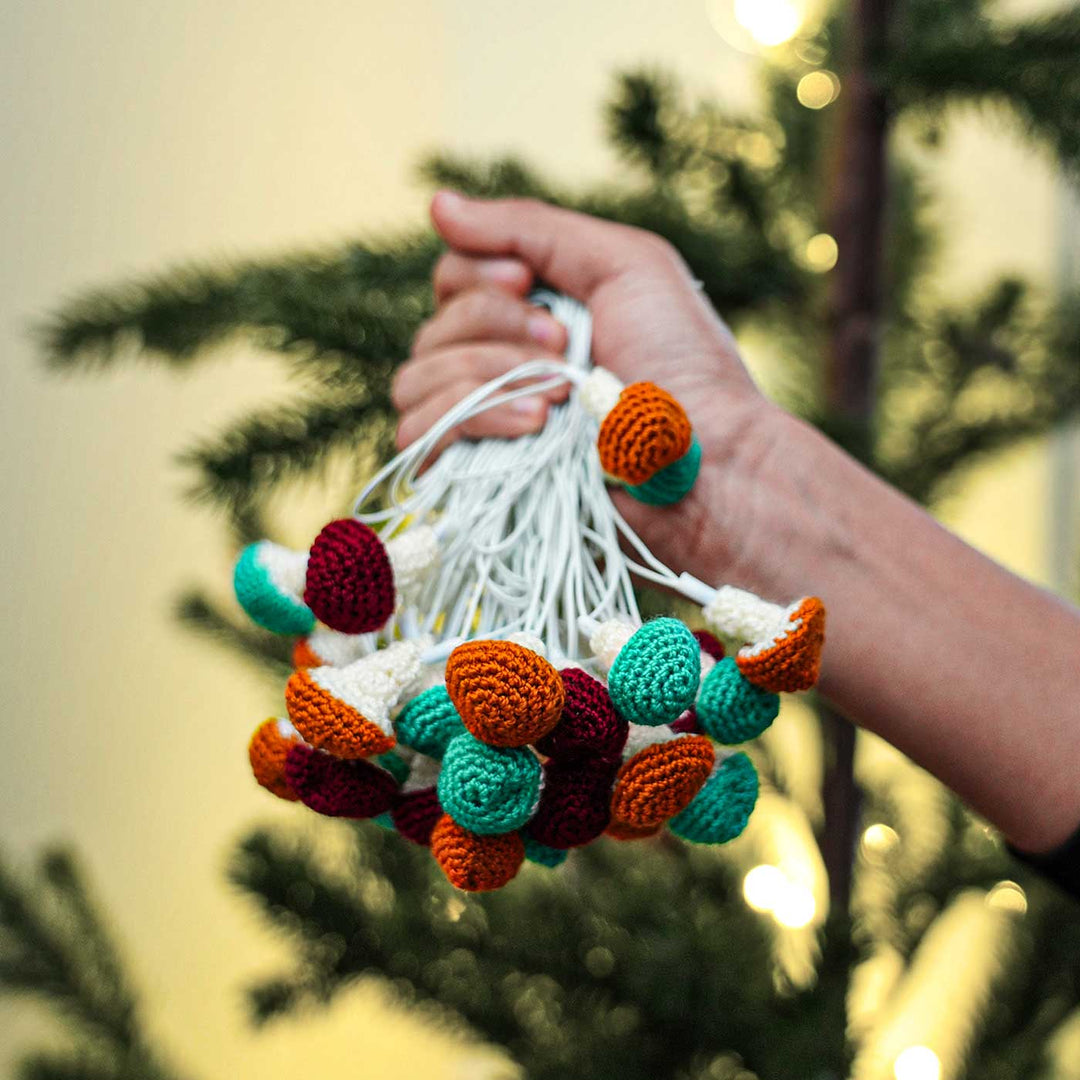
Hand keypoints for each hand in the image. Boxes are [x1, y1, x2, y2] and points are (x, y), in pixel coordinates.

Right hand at [392, 192, 794, 589]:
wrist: (705, 460)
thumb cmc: (682, 363)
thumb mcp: (623, 265)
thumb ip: (531, 228)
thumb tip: (438, 204)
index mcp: (533, 311)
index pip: (453, 276)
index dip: (479, 275)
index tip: (532, 286)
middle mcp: (502, 363)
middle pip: (433, 325)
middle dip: (495, 326)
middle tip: (564, 346)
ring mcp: (487, 422)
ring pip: (416, 378)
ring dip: (487, 374)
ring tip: (559, 394)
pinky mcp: (477, 474)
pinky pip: (418, 434)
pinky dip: (471, 418)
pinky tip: (534, 427)